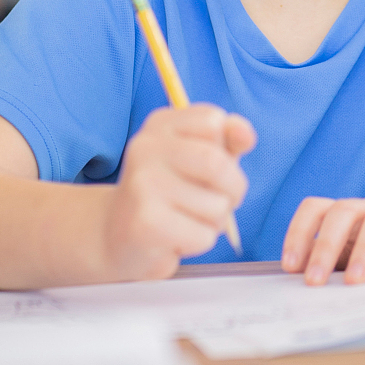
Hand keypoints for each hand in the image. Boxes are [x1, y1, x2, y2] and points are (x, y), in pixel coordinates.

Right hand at [100, 105, 255, 281]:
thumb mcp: (199, 160)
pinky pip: (203, 235)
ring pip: (216, 205)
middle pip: (217, 162)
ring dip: (214, 221)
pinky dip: (200, 243)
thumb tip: (247, 134)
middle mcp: (145, 147)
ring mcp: (143, 184)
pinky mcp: (146, 223)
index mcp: (159, 124)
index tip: (211, 168)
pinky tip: (175, 238)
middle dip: (233, 189)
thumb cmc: (169, 195)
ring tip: (187, 220)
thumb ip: (227, 143)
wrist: (117, 238)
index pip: (214, 121)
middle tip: (218, 202)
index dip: (227, 150)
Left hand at [282, 187, 364, 285]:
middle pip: (342, 211)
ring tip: (355, 282)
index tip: (290, 267)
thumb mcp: (364, 250)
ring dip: (364, 248)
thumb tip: (303, 288)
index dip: (299, 233)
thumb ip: (339, 262)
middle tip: (314, 283)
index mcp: (350, 215)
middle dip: (324, 246)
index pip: (316, 209)